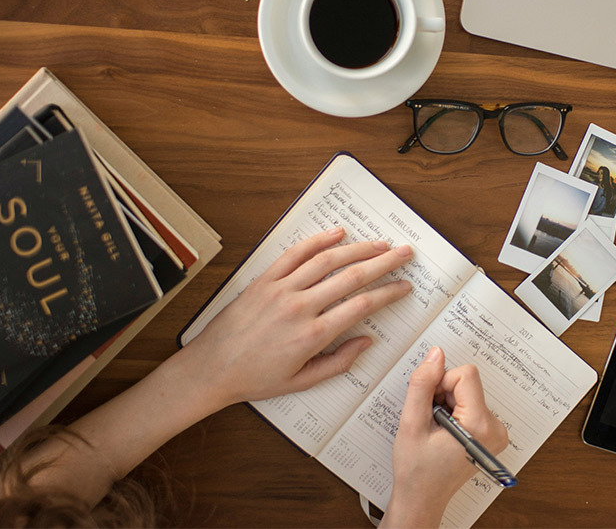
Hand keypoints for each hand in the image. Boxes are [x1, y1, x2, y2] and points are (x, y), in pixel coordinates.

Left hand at [180, 226, 412, 410]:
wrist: (211, 368)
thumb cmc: (255, 378)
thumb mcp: (302, 382)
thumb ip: (338, 362)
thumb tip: (366, 342)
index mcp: (312, 335)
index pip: (362, 306)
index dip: (388, 293)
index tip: (404, 286)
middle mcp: (299, 307)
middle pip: (352, 277)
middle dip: (383, 262)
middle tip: (404, 253)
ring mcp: (281, 290)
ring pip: (327, 260)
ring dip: (358, 248)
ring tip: (379, 243)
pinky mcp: (264, 280)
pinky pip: (294, 254)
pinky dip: (317, 241)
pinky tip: (337, 234)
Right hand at [384, 347, 508, 528]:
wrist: (422, 498)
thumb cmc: (416, 470)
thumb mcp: (411, 423)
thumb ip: (423, 384)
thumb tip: (436, 354)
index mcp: (480, 425)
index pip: (466, 375)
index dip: (441, 383)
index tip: (430, 405)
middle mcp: (495, 428)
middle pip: (467, 383)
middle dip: (443, 395)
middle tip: (430, 421)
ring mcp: (495, 432)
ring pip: (467, 392)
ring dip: (447, 403)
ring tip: (436, 430)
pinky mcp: (491, 433)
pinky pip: (471, 403)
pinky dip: (454, 411)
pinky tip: (444, 432)